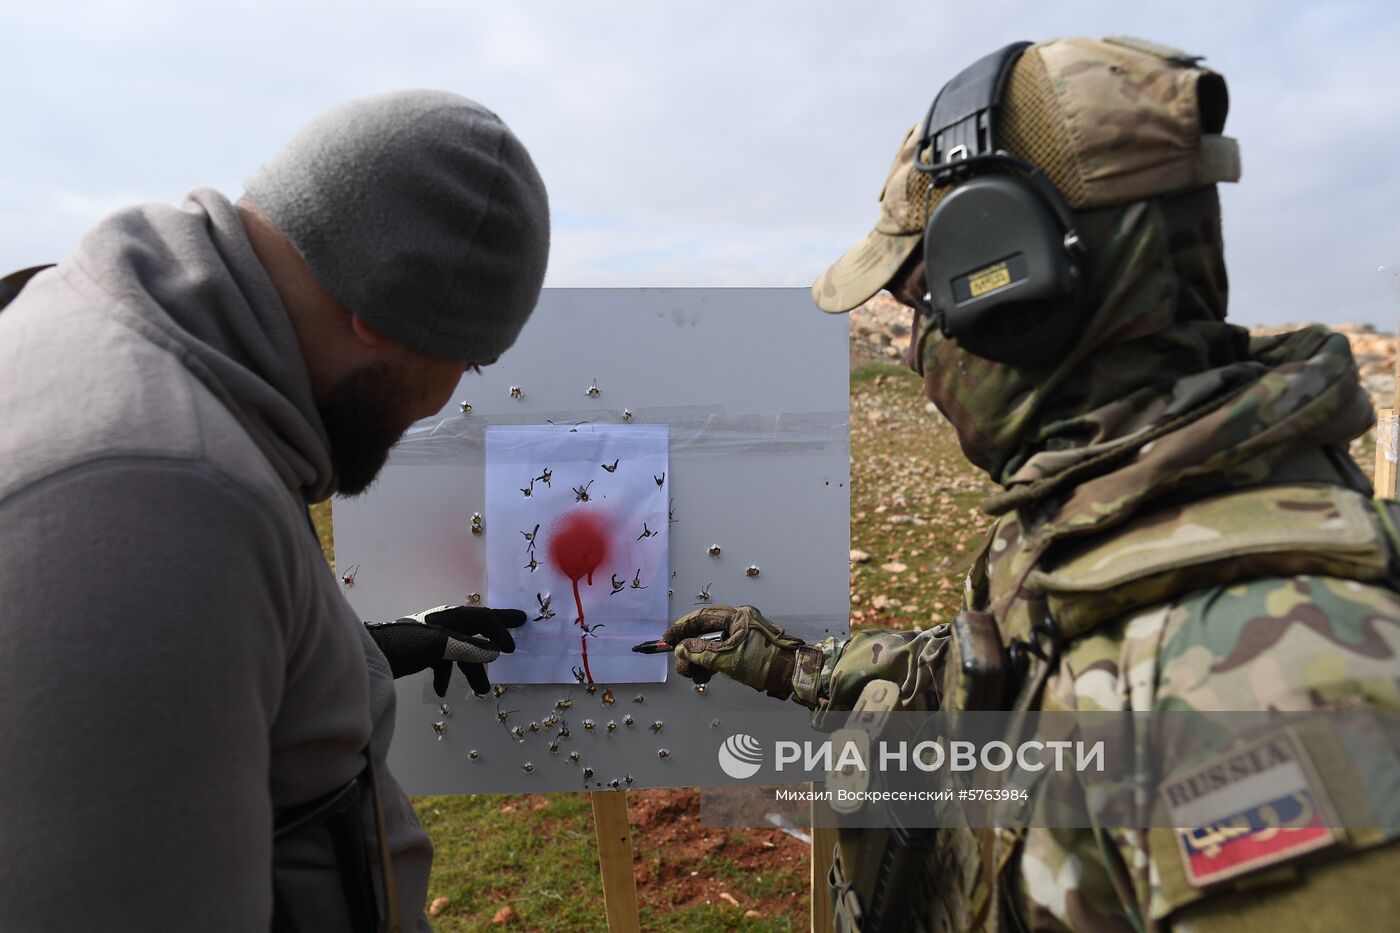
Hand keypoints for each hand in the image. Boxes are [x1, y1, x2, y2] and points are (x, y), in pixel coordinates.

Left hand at [366, 605, 525, 696]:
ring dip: (472, 669)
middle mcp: (442, 624)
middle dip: (496, 632)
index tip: (511, 649)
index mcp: (448, 617)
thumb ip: (466, 647)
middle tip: (519, 629)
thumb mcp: (437, 646)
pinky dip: (446, 675)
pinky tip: (441, 691)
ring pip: (461, 650)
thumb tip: (493, 652)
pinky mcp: (420, 652)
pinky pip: (443, 661)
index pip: (482, 619)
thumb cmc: (400, 646)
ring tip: (482, 691)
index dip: (500, 630)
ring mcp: (431, 638)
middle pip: (476, 626)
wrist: (366, 657)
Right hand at [662, 605, 811, 700]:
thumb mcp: (729, 658)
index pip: (702, 617)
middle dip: (690, 650)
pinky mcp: (746, 650)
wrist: (794, 676)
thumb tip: (680, 649)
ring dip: (700, 661)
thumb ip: (702, 653)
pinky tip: (706, 676)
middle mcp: (739, 622)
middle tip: (683, 667)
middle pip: (705, 632)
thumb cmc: (765, 663)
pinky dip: (711, 664)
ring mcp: (743, 636)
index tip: (667, 638)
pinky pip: (722, 653)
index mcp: (737, 616)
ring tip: (695, 676)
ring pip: (712, 645)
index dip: (682, 627)